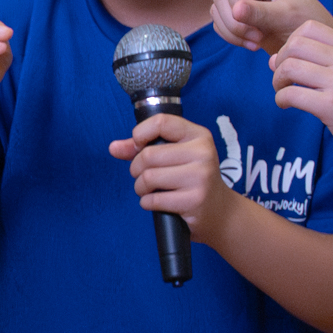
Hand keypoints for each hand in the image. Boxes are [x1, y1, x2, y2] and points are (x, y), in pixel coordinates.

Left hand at [109, 114, 236, 240]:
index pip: (161, 122)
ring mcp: (201, 177)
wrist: (219, 211)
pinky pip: (153, 199)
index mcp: (198, 135)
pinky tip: (158, 202)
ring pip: (148, 177)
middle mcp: (203, 153)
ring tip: (151, 190)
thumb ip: (142, 148)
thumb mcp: (174, 156)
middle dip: (136, 169)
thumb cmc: (192, 179)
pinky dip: (147, 203)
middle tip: (144, 176)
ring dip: (140, 188)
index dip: (140, 134)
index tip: (139, 146)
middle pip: (148, 155)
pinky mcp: (194, 200)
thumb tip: (113, 148)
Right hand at [210, 0, 332, 55]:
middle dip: (233, 20)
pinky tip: (251, 44)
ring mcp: (244, 1)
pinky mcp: (240, 18)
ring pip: (218, 11)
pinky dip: (230, 37)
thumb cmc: (308, 25)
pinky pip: (220, 24)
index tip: (249, 20)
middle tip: (255, 37)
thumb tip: (235, 10)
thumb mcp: (287, 17)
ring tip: (254, 43)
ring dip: (231, 30)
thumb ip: (260, 12)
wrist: (311, 47)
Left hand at [270, 20, 332, 169]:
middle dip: (280, 62)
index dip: (290, 43)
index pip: (308, 27)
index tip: (289, 61)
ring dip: (278, 82)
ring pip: (289, 67)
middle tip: (282, 80)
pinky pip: (291, 94)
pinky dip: (281, 100)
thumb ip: (320, 63)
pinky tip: (287, 106)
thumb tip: (273, 58)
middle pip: (294, 45)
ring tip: (284, 93)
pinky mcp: (332, 106)